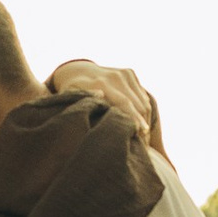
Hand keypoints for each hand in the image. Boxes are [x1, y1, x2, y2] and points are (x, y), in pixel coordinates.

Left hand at [47, 57, 163, 148]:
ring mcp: (123, 73)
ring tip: (144, 138)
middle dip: (144, 125)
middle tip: (145, 145)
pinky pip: (143, 96)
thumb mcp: (71, 99)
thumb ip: (83, 101)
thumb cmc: (72, 94)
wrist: (77, 72)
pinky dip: (144, 111)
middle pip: (138, 104)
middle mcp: (114, 76)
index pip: (124, 104)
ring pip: (144, 102)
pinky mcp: (129, 73)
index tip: (141, 138)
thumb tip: (100, 95)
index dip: (134, 121)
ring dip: (147, 120)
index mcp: (100, 83)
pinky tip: (140, 124)